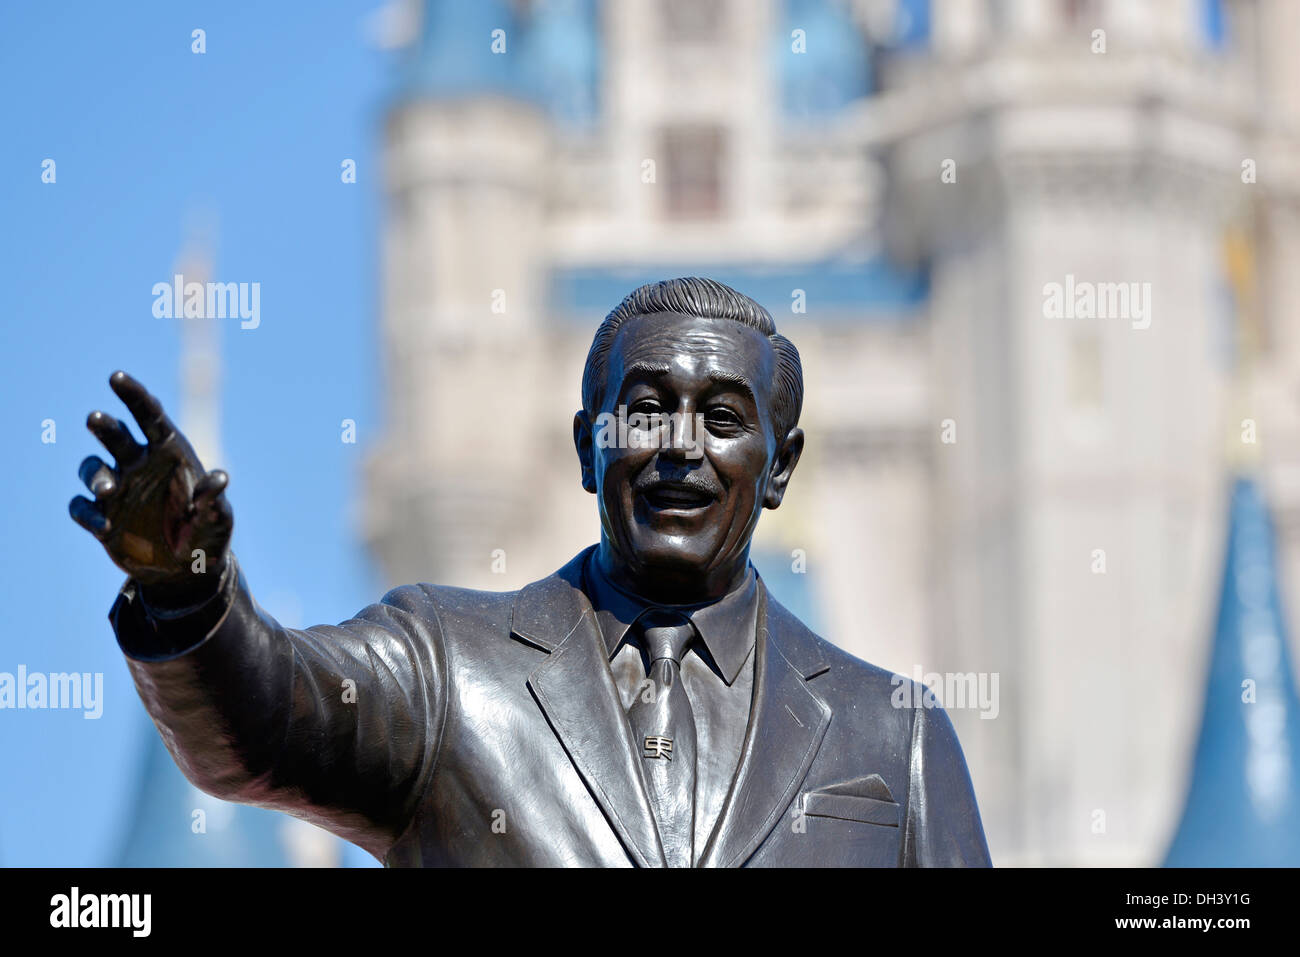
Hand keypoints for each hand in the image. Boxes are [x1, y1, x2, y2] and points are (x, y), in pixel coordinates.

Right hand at [69, 371, 232, 605]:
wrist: (187, 571)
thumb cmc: (207, 534)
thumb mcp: (218, 519)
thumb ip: (214, 501)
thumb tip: (220, 478)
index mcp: (168, 453)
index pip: (148, 415)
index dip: (132, 394)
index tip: (115, 376)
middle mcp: (138, 464)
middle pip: (115, 436)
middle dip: (104, 426)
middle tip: (96, 419)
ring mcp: (117, 489)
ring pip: (92, 467)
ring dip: (96, 474)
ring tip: (109, 489)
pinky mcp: (101, 517)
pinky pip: (82, 507)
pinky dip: (88, 513)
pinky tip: (103, 525)